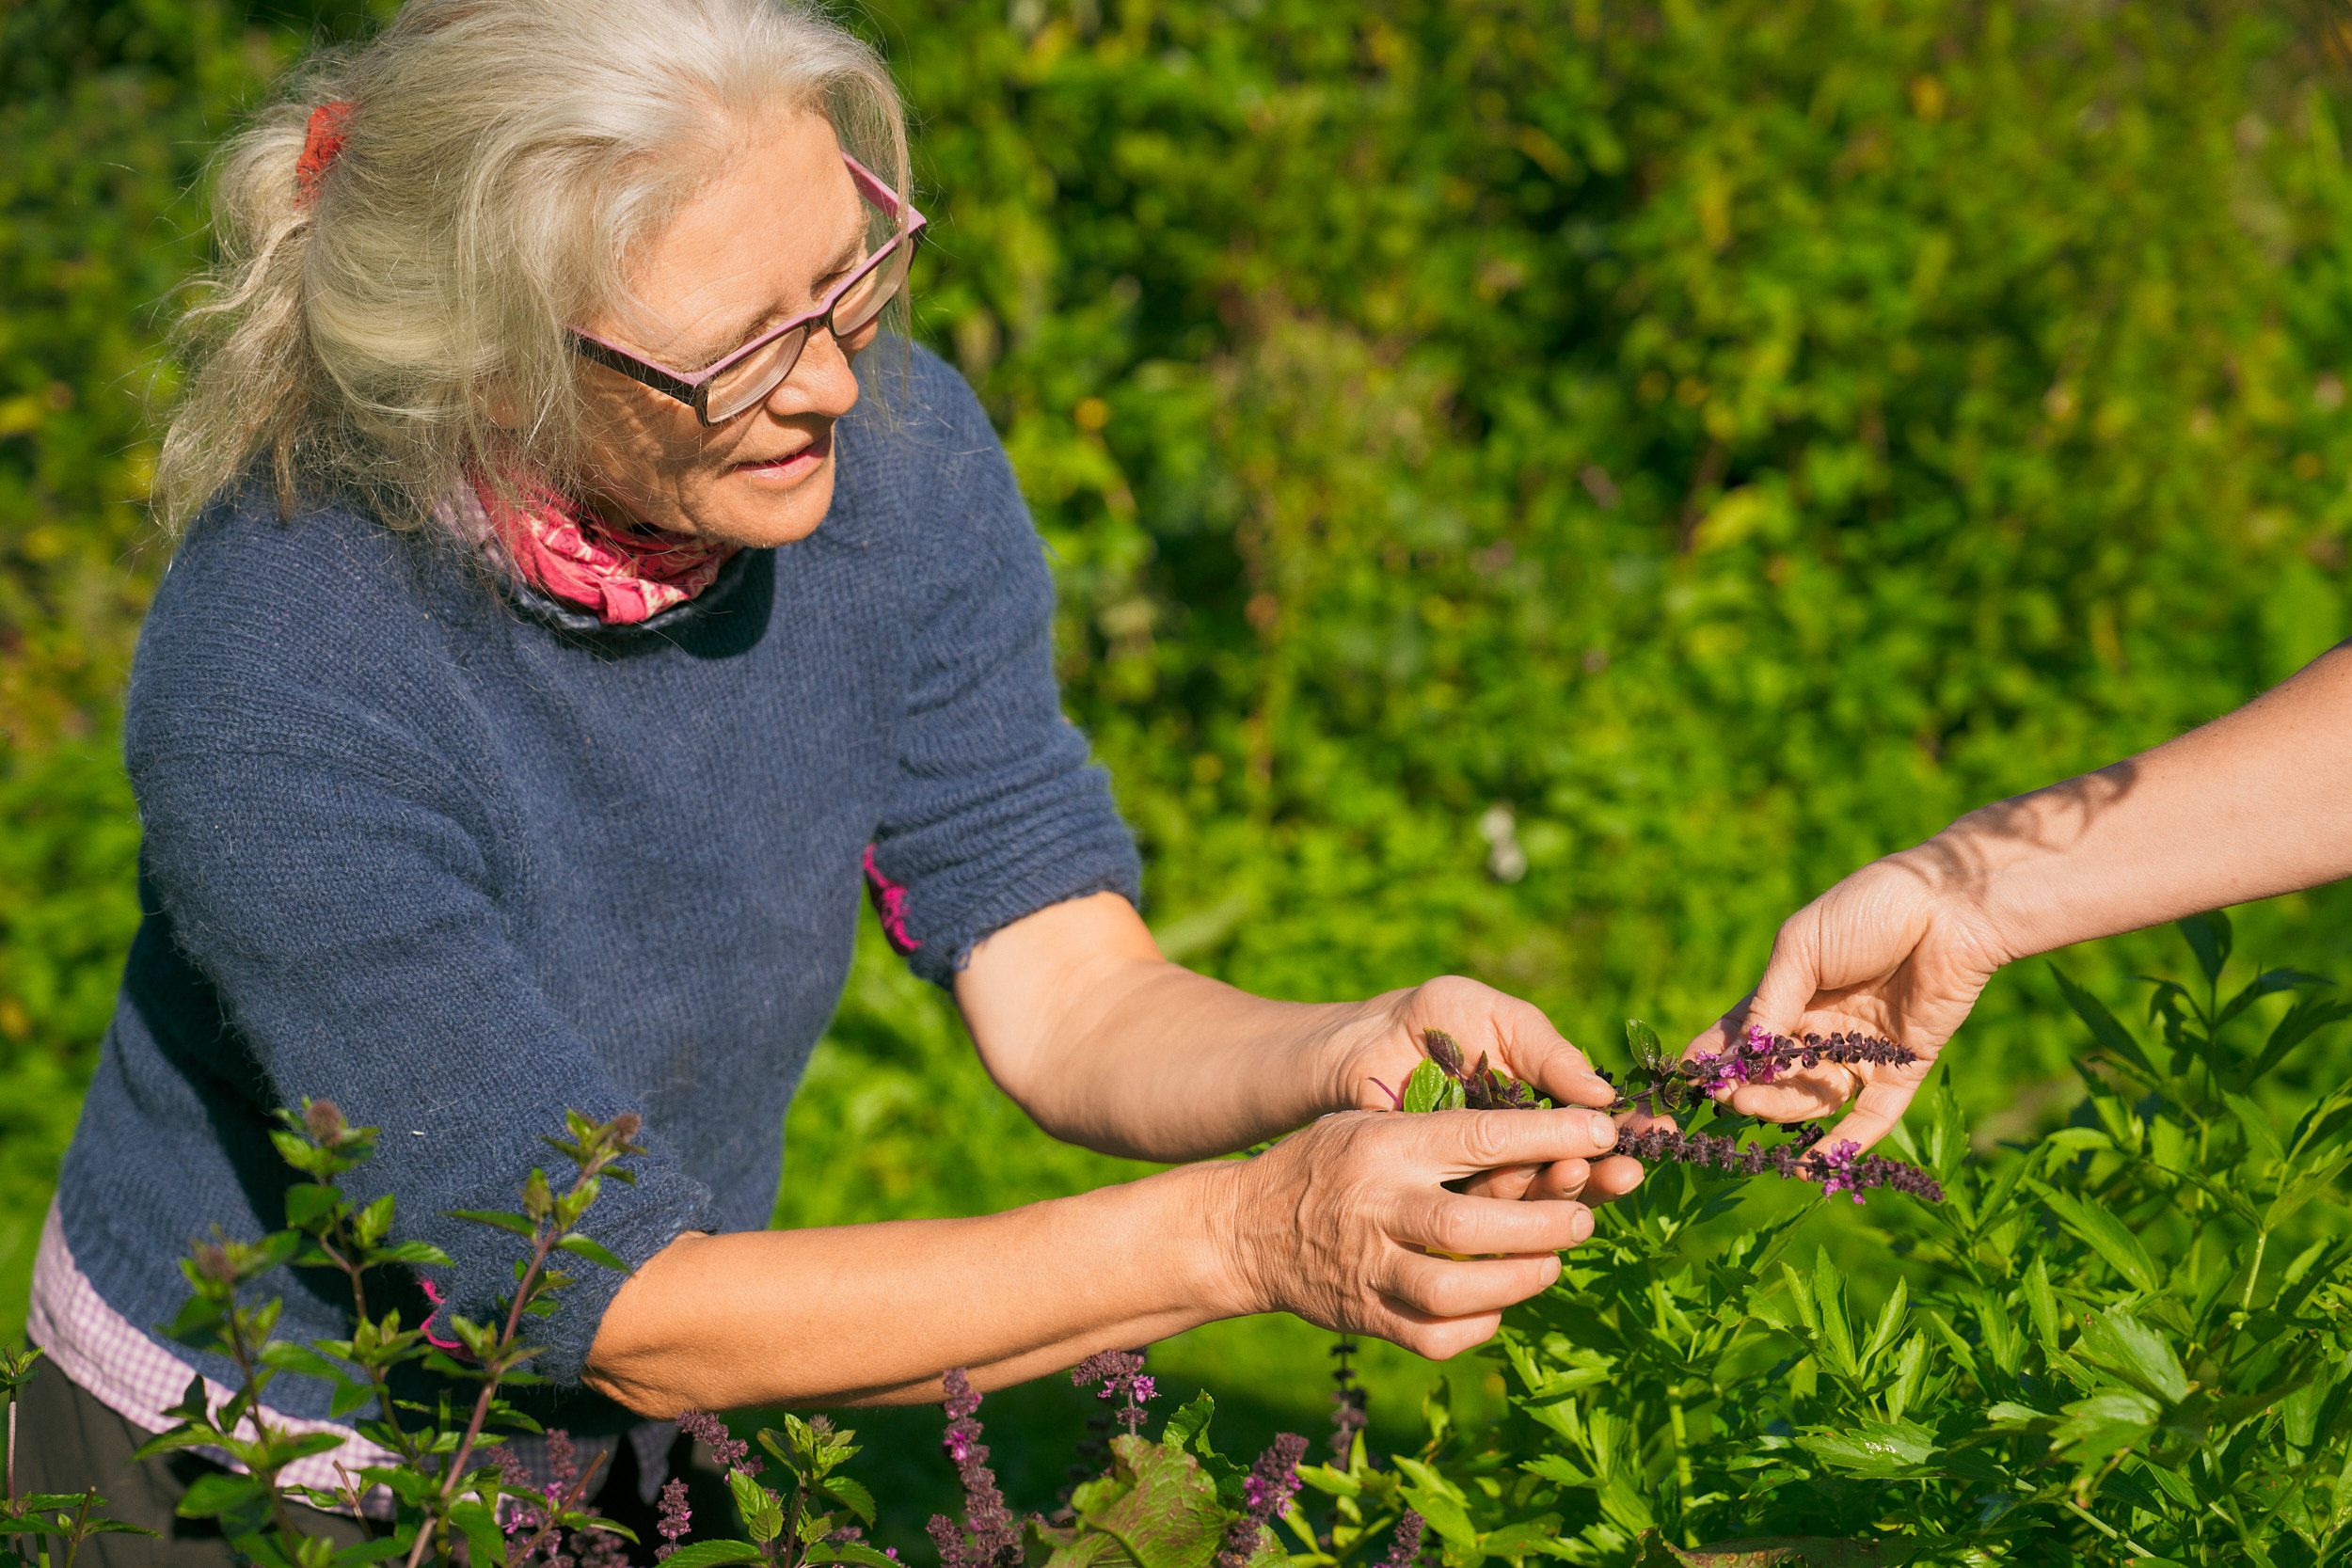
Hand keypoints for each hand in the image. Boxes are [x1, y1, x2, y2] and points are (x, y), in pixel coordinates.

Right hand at [1213, 1103, 1621, 1359]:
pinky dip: (1480, 1323)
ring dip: (1519, 1278)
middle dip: (1543, 1222)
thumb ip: (1438, 1130)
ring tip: (1550, 1262)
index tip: (1602, 1133)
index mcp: (1385, 1144)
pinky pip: (1436, 1334)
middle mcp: (1377, 1204)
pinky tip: (1498, 1302)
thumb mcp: (1369, 1123)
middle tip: (1583, 1217)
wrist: (1244, 1231)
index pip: (1479, 1135)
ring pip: (1457, 1288)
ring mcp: (1368, 1266)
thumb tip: (1540, 1139)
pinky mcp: (1365, 1316)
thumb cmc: (1324, 1164)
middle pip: (1473, 1222)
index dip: (1550, 1136)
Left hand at [1335, 975, 1645, 1204]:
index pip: (1594, 1127)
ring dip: (1568, 1188)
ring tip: (1581, 1171)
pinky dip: (1512, 1201)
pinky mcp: (1446, 1197)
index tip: (1663, 1133)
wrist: (1355, 1042)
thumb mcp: (1495, 1017)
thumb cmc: (1431, 1018)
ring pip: (1536, 1194)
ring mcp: (1484, 1175)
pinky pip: (1485, 1208)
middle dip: (1605, 1171)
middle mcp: (1519, 1147)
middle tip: (1626, 1167)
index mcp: (1539, 1105)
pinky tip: (1531, 1184)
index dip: (1630, 1132)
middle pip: (1575, 1169)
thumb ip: (1546, 1051)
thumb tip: (1604, 1096)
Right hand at [1688, 846, 2011, 1150]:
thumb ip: (1769, 1004)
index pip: (1741, 1036)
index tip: (1688, 1079)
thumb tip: (1739, 1057)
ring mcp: (1861, 1052)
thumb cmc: (1867, 911)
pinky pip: (1871, 1116)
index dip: (1714, 1058)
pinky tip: (1813, 1168)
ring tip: (1752, 1105)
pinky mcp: (1902, 1068)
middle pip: (1775, 1073)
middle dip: (1748, 1086)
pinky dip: (1844, 1144)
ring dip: (1781, 1107)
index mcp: (1789, 993)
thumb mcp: (1802, 949)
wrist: (1948, 907)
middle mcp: (1821, 1028)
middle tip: (1728, 1095)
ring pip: (1814, 1097)